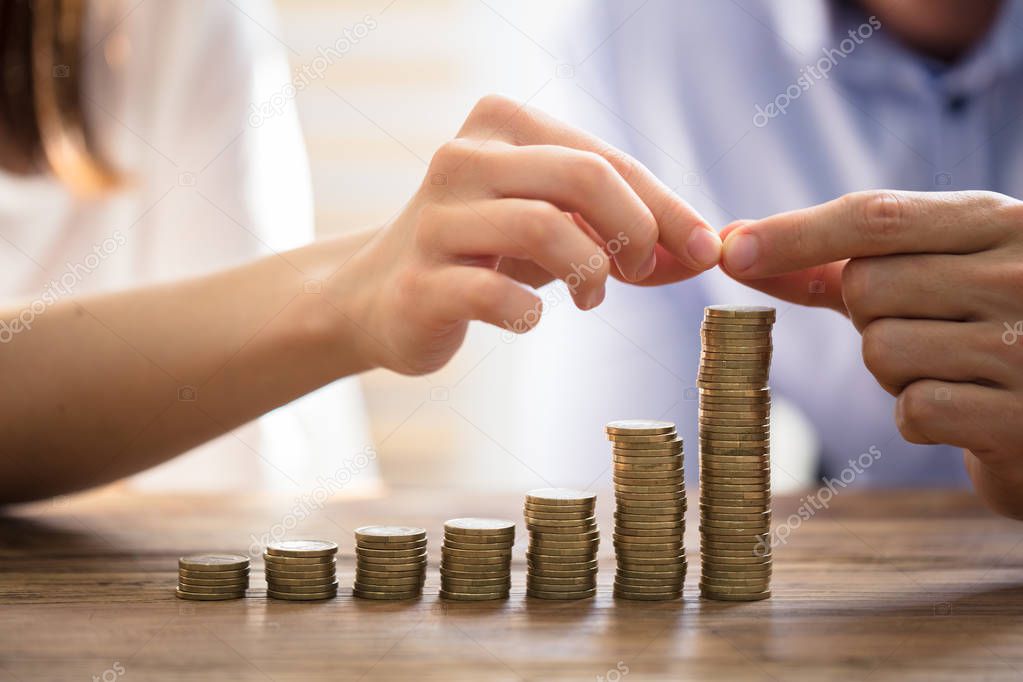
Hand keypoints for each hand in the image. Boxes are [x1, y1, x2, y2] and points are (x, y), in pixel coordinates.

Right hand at [335, 95, 719, 374]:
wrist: (376, 297)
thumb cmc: (481, 253)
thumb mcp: (553, 228)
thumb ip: (622, 233)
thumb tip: (705, 253)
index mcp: (501, 125)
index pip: (605, 158)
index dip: (666, 207)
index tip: (705, 251)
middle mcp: (463, 157)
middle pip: (582, 177)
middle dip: (637, 230)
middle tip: (645, 272)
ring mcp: (435, 218)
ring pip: (544, 227)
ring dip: (591, 274)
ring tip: (593, 299)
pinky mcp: (420, 281)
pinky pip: (499, 294)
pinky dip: (532, 313)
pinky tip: (529, 318)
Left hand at [718, 190, 1022, 517]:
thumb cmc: (978, 331)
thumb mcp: (930, 274)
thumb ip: (836, 262)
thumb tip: (736, 246)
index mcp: (998, 222)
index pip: (875, 216)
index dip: (794, 233)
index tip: (731, 251)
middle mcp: (1020, 273)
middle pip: (866, 286)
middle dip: (866, 316)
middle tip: (922, 330)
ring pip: (881, 350)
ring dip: (895, 372)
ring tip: (949, 369)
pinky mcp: (1019, 419)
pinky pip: (915, 410)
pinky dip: (921, 417)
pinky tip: (965, 409)